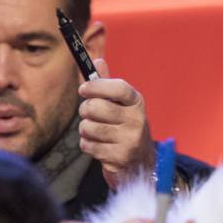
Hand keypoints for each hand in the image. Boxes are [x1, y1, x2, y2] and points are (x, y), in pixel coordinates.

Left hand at [78, 58, 154, 187]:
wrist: (140, 161)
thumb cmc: (124, 126)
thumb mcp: (120, 105)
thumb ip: (107, 85)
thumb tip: (97, 61)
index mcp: (137, 102)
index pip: (118, 88)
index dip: (97, 86)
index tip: (83, 89)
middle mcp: (137, 120)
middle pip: (96, 108)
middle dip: (85, 110)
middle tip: (88, 114)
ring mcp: (130, 139)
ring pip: (88, 128)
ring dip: (85, 130)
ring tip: (96, 132)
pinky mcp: (120, 157)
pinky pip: (88, 145)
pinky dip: (88, 145)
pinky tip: (99, 146)